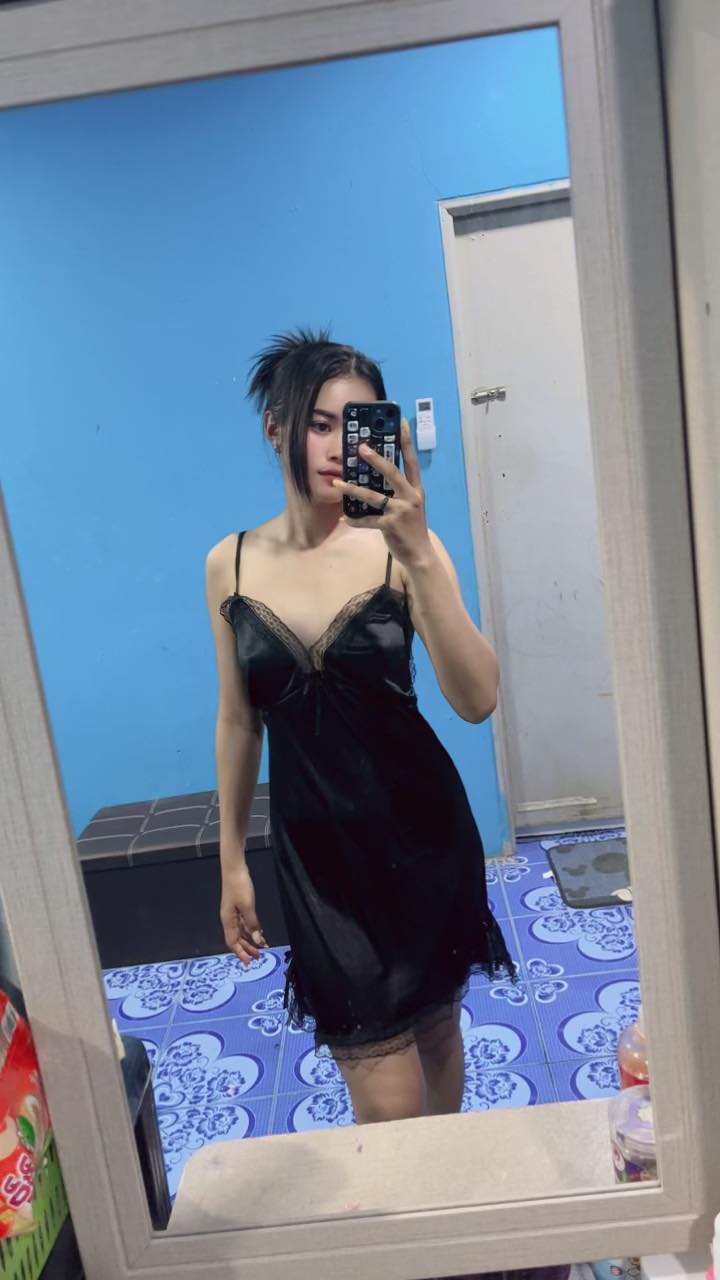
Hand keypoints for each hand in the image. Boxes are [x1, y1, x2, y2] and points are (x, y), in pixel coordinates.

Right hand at [220, 864, 267, 966]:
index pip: (232, 942)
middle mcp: (228, 919)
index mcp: (228, 921)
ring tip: (260, 948)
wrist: (234, 869)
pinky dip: (250, 930)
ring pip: (241, 932)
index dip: (240, 953)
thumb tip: (258, 941)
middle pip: (237, 939)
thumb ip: (252, 924)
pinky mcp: (238, 907)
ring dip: (250, 940)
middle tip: (258, 957)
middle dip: (247, 949)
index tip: (249, 963)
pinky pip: (244, 923)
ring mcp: (232, 913)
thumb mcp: (248, 907)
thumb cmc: (239, 887)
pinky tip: (258, 933)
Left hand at [333, 420, 431, 566]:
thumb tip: (378, 479)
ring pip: (373, 496)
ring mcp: (400, 511)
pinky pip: (367, 520)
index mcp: (416, 490)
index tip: (402, 423)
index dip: (407, 443)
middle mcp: (410, 497)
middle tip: (361, 447)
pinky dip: (354, 520)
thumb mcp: (411, 507)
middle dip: (376, 459)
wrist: (420, 554)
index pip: (411, 462)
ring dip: (353, 489)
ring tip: (338, 483)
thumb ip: (400, 492)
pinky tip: (344, 518)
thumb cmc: (413, 528)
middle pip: (392, 473)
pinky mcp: (390, 525)